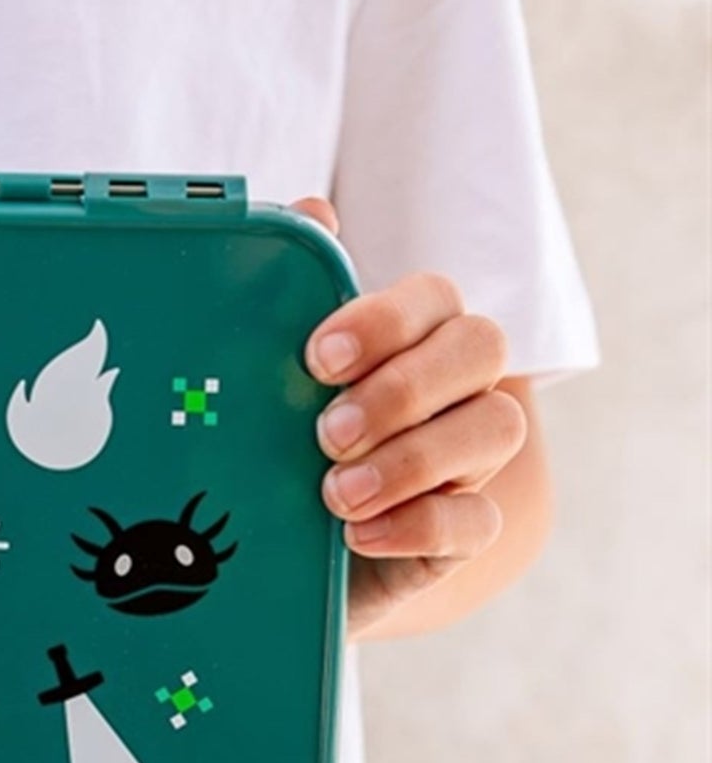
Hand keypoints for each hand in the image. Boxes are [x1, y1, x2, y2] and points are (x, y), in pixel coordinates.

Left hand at [291, 199, 527, 640]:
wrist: (274, 550)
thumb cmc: (278, 445)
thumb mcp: (266, 378)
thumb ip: (288, 298)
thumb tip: (307, 211)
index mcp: (409, 337)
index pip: (432, 297)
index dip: (384, 320)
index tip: (317, 357)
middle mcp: (454, 387)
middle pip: (483, 347)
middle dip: (405, 387)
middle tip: (328, 430)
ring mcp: (467, 459)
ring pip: (496, 428)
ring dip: (412, 458)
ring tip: (334, 492)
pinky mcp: (460, 531)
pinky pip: (475, 521)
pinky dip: (417, 526)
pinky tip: (359, 534)